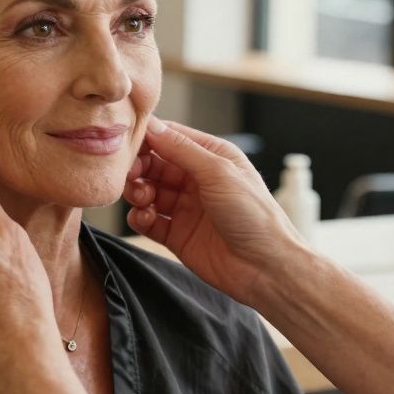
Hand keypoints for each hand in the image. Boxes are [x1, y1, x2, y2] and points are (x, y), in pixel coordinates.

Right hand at [123, 118, 304, 306]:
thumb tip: (152, 125)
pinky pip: (147, 220)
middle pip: (154, 164)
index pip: (171, 138)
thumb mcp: (218, 172)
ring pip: (147, 191)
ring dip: (138, 192)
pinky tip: (147, 218)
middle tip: (132, 174)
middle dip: (139, 167)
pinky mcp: (176, 234)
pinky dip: (140, 217)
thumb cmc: (255, 217)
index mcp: (212, 157)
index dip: (148, 138)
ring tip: (144, 199)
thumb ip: (182, 149)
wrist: (265, 268)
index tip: (128, 143)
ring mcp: (186, 207)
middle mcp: (197, 180)